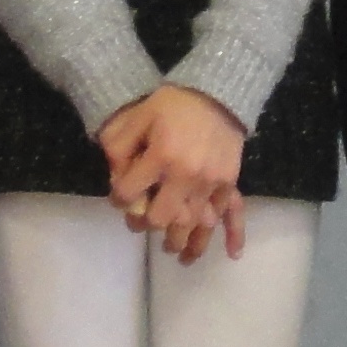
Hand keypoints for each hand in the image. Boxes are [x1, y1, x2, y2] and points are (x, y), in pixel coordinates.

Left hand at [99, 86, 252, 263]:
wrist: (217, 92)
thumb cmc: (173, 104)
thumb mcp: (137, 116)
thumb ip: (119, 145)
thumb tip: (115, 177)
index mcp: (160, 157)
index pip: (129, 193)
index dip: (119, 199)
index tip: (120, 198)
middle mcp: (186, 175)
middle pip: (162, 219)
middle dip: (148, 226)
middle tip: (142, 226)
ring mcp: (211, 182)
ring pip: (194, 225)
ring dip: (182, 243)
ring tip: (173, 251)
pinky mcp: (229, 182)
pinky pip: (232, 214)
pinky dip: (232, 236)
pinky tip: (231, 253)